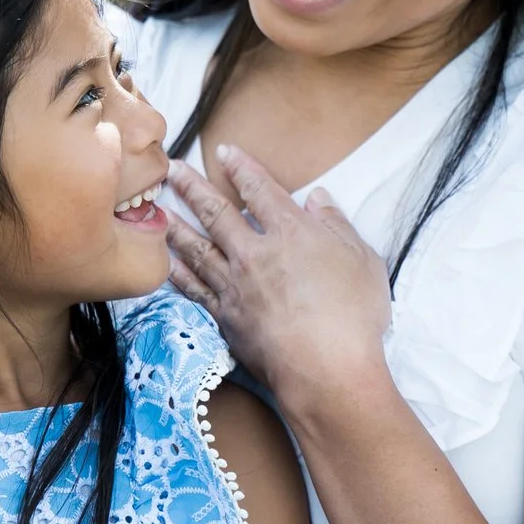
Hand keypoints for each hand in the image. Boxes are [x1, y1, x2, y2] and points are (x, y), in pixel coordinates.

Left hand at [165, 149, 392, 405]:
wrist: (326, 371)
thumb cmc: (354, 316)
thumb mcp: (363, 260)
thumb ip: (338, 226)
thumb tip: (319, 199)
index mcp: (292, 233)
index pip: (261, 190)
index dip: (242, 168)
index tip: (225, 152)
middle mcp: (256, 253)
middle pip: (217, 213)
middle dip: (193, 187)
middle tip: (173, 170)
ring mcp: (236, 286)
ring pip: (198, 249)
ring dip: (177, 226)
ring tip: (159, 211)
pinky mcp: (227, 318)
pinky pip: (196, 289)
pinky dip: (179, 274)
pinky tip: (168, 265)